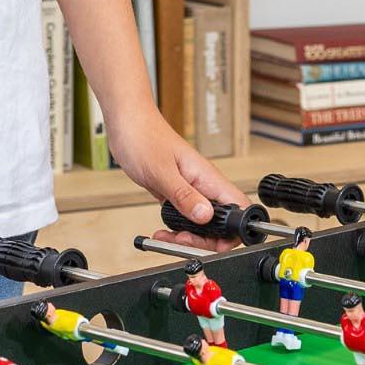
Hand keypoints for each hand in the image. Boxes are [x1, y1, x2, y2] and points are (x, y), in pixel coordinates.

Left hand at [105, 103, 245, 247]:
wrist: (127, 122)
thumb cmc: (143, 137)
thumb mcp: (162, 171)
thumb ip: (184, 195)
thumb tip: (206, 216)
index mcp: (207, 177)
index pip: (237, 207)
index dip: (233, 230)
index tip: (214, 243)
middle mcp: (203, 184)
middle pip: (221, 222)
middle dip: (205, 240)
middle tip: (183, 242)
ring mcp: (191, 188)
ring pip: (203, 222)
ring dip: (189, 237)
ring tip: (168, 238)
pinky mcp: (177, 192)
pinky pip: (186, 217)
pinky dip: (177, 229)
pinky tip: (162, 231)